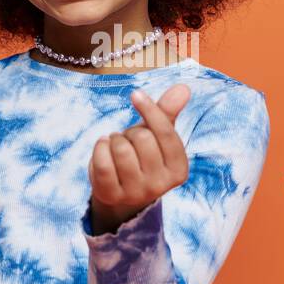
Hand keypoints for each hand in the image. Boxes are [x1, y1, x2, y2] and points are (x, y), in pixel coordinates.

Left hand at [87, 83, 191, 233]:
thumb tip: (183, 88)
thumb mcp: (157, 136)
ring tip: (117, 147)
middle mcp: (161, 185)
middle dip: (131, 132)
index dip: (150, 109)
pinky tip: (103, 149)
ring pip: (121, 149)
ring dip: (114, 139)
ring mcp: (136, 193)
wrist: (122, 192)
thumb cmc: (143, 156)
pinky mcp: (111, 195)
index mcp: (179, 169)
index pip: (166, 132)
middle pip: (142, 138)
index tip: (136, 94)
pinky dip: (99, 148)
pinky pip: (102, 162)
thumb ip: (168, 112)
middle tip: (129, 140)